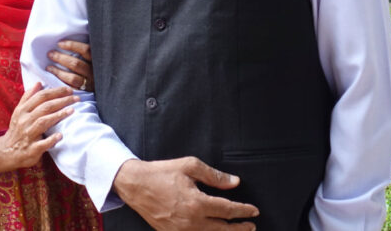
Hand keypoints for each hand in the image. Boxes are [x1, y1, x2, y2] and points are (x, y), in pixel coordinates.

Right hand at [0, 82, 76, 170]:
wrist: (6, 152)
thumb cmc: (17, 129)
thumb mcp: (19, 112)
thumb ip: (28, 97)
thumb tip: (39, 83)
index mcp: (22, 111)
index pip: (40, 97)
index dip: (55, 92)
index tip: (69, 90)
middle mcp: (24, 121)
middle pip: (44, 107)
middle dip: (61, 101)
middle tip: (76, 98)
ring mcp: (28, 135)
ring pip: (43, 122)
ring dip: (58, 115)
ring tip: (72, 110)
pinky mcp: (32, 149)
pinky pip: (42, 144)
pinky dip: (51, 140)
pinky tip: (60, 135)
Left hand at [47, 39, 93, 91]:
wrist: (103, 83)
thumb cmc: (94, 65)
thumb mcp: (94, 56)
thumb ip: (85, 49)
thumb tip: (65, 41)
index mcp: (98, 60)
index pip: (86, 50)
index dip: (72, 46)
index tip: (59, 43)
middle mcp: (94, 72)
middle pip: (76, 64)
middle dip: (61, 58)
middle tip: (50, 54)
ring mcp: (90, 83)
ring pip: (73, 78)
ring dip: (58, 72)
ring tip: (48, 67)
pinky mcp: (85, 92)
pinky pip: (71, 88)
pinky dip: (62, 83)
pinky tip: (54, 78)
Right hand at [113, 157, 258, 229]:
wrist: (136, 185)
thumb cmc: (162, 173)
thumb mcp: (190, 166)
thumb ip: (214, 175)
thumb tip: (234, 181)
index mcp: (197, 203)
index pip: (228, 210)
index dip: (243, 211)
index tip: (254, 211)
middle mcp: (191, 221)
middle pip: (223, 230)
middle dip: (240, 229)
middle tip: (251, 226)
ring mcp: (181, 230)